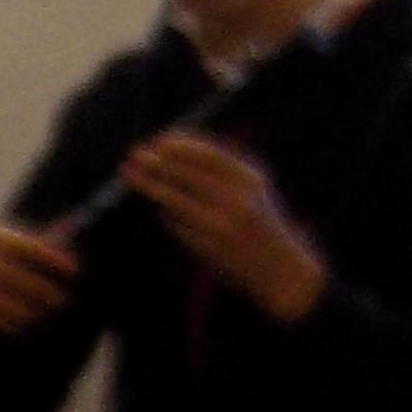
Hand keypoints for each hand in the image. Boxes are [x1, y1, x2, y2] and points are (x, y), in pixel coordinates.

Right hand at [0, 221, 85, 336]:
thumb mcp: (12, 247)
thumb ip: (41, 243)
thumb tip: (74, 227)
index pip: (26, 244)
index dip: (51, 256)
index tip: (74, 268)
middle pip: (14, 274)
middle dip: (41, 288)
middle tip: (62, 298)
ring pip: (0, 298)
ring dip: (25, 308)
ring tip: (42, 313)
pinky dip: (6, 321)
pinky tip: (22, 323)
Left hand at [124, 132, 326, 322]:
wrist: (281, 270)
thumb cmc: (260, 221)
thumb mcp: (252, 188)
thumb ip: (220, 167)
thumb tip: (174, 144)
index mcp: (250, 181)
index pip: (208, 156)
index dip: (179, 147)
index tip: (158, 141)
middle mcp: (236, 201)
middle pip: (186, 176)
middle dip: (156, 163)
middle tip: (133, 155)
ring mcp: (221, 226)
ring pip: (176, 200)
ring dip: (151, 186)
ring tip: (131, 175)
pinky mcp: (208, 248)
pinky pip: (178, 224)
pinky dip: (167, 214)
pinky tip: (163, 209)